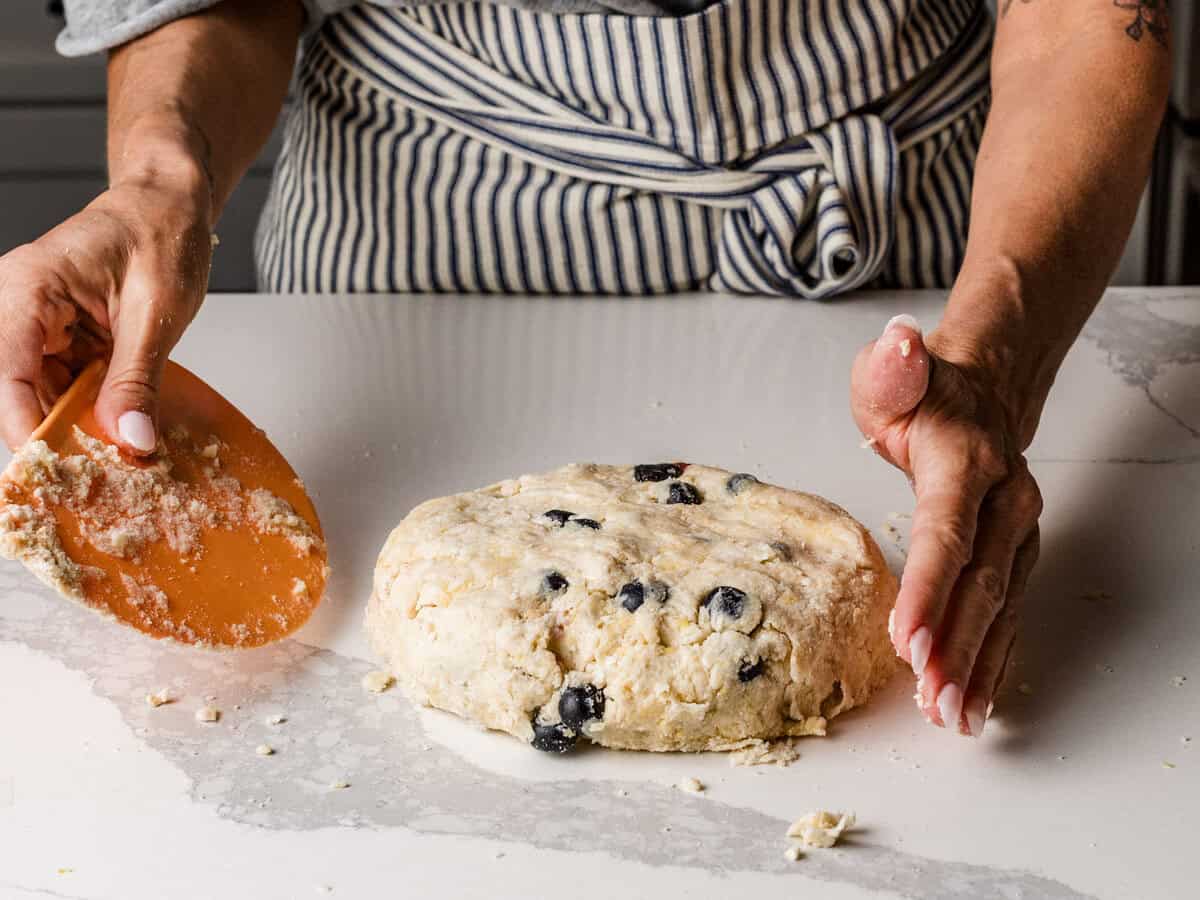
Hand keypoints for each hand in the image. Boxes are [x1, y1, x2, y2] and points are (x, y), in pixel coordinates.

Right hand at [0, 177, 211, 452]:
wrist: (169, 206)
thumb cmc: (160, 233)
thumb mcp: (157, 312)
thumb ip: (138, 378)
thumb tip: (130, 438)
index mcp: (28, 290)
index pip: (7, 373)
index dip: (28, 428)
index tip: (58, 472)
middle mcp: (20, 308)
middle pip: (22, 391)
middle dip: (63, 436)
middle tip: (107, 476)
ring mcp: (38, 325)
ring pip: (45, 395)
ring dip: (82, 427)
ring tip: (124, 456)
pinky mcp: (60, 338)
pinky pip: (68, 386)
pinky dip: (95, 409)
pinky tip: (124, 429)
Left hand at [850, 315, 1042, 736]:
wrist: (983, 391)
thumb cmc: (925, 392)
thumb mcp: (892, 372)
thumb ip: (892, 368)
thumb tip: (899, 344)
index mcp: (966, 463)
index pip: (947, 533)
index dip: (929, 589)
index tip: (908, 640)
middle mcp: (1005, 503)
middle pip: (982, 584)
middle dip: (958, 647)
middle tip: (932, 698)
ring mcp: (1017, 533)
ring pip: (1002, 608)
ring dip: (979, 665)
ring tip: (953, 715)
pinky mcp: (1016, 554)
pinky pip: (1009, 613)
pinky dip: (995, 658)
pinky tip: (979, 699)